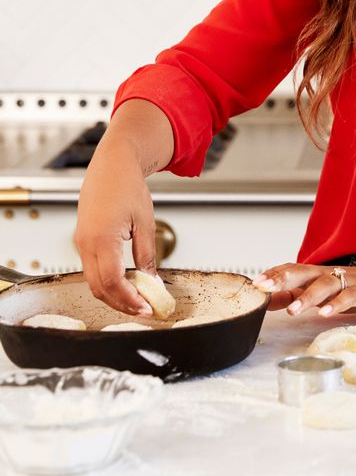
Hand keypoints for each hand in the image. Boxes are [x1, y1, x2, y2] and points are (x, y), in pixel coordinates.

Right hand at [75, 137, 156, 316]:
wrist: (112, 165)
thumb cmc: (128, 186)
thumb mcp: (145, 222)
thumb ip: (147, 254)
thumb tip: (153, 282)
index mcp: (103, 238)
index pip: (113, 282)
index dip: (129, 300)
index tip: (147, 308)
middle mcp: (86, 243)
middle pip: (99, 288)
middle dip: (121, 304)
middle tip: (144, 310)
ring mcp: (81, 242)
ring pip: (93, 282)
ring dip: (113, 295)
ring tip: (137, 299)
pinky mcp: (82, 240)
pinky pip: (91, 269)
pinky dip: (107, 281)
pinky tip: (125, 283)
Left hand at [252, 261, 355, 319]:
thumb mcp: (324, 294)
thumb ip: (298, 294)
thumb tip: (269, 300)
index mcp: (319, 274)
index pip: (293, 270)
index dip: (274, 275)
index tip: (255, 284)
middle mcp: (331, 275)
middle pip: (304, 271)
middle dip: (283, 278)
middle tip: (264, 288)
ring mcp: (349, 282)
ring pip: (325, 284)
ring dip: (307, 296)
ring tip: (293, 310)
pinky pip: (350, 297)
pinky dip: (337, 304)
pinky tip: (325, 314)